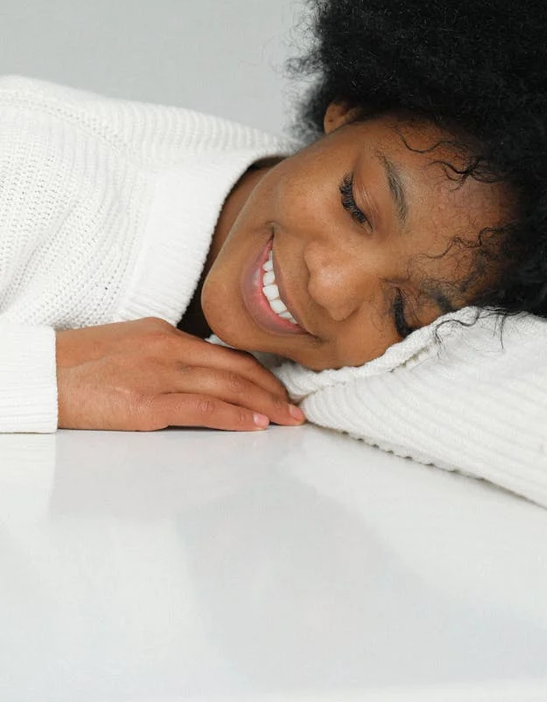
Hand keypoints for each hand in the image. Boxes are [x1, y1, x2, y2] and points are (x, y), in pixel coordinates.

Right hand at [55, 317, 304, 431]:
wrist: (39, 375)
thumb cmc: (76, 367)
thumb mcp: (128, 347)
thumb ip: (164, 357)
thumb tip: (194, 375)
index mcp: (163, 333)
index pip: (224, 352)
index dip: (257, 371)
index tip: (277, 386)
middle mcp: (167, 348)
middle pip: (235, 367)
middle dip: (271, 388)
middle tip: (295, 406)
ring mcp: (159, 375)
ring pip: (227, 387)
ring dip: (264, 405)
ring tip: (286, 419)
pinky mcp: (147, 403)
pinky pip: (203, 409)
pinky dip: (235, 417)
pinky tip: (255, 425)